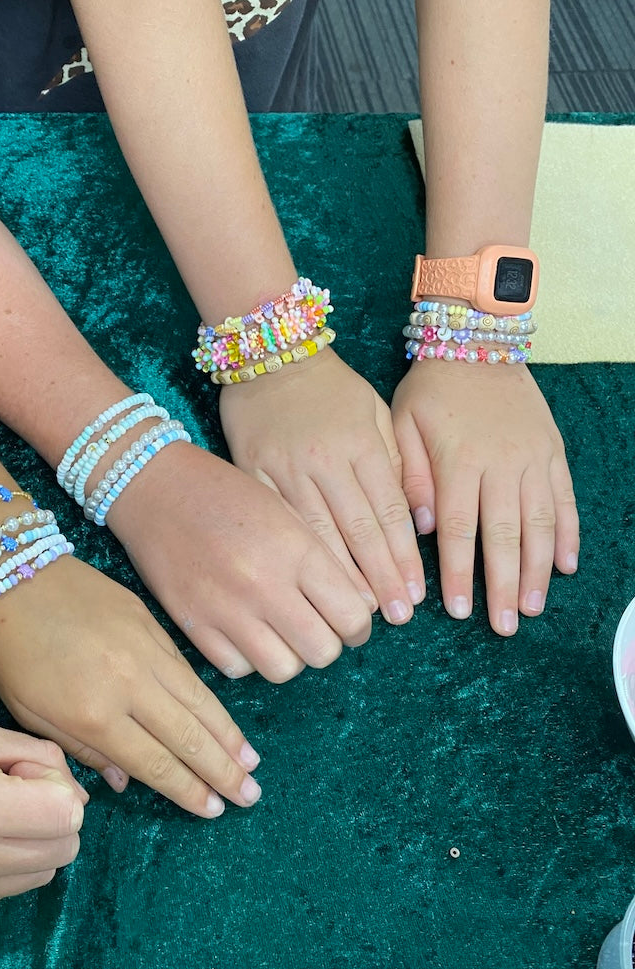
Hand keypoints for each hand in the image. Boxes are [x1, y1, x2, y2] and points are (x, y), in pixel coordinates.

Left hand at [0, 556, 261, 818]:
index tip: (214, 810)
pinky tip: (225, 717)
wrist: (14, 576)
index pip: (155, 763)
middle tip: (249, 797)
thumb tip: (125, 781)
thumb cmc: (11, 653)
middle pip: (187, 736)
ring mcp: (146, 651)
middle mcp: (129, 685)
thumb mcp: (30, 714)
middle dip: (222, 770)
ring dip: (228, 736)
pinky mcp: (152, 624)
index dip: (187, 790)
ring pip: (198, 702)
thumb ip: (82, 751)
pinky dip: (211, 699)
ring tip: (252, 764)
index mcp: (94, 714)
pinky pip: (188, 670)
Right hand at [0, 721, 86, 920]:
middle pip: (64, 849)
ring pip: (42, 875)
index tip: (25, 775)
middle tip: (14, 794)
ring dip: (34, 845)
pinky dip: (5, 866)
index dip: (58, 790)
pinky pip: (7, 891)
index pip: (69, 816)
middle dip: (53, 818)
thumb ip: (44, 760)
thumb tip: (80, 801)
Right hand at [105, 439, 372, 681]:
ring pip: (282, 670)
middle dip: (326, 645)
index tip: (348, 624)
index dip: (358, 628)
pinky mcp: (192, 623)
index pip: (352, 617)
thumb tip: (355, 608)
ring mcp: (226, 609)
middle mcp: (265, 584)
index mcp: (296, 550)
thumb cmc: (225, 493)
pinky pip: (237, 668)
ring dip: (288, 656)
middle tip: (315, 629)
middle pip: (322, 651)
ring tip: (279, 634)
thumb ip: (322, 559)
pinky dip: (247, 658)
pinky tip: (243, 633)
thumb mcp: (285, 511)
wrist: (155, 487)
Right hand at [219, 347, 424, 623]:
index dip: (404, 558)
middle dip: (380, 578)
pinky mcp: (251, 473)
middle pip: (358, 530)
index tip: (415, 595)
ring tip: (357, 615)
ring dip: (340, 577)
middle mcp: (325, 460)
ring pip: (317, 534)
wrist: (268, 354)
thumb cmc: (329, 387)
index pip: (390, 512)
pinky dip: (292, 554)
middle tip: (395, 616)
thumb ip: (398, 461)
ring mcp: (284, 468)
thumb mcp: (374, 411)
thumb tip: (418, 517)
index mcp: (360, 444)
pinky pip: (275, 521)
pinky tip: (303, 584)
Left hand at [391, 360, 578, 633]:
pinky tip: (566, 566)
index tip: (459, 610)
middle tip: (503, 626)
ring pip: (540, 524)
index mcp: (458, 461)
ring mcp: (533, 459)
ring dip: (538, 570)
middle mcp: (501, 465)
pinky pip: (564, 500)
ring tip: (532, 608)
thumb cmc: (430, 389)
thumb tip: (417, 527)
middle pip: (504, 536)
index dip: (459, 573)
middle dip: (503, 585)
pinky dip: (568, 534)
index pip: (457, 529)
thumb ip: (408, 475)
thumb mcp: (400, 423)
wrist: (478, 342)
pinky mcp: (553, 452)